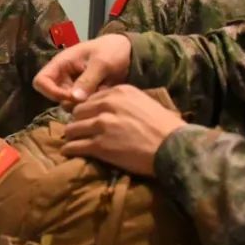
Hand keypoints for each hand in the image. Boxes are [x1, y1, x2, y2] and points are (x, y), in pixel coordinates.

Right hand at [33, 34, 132, 107]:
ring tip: (101, 93)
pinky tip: (104, 95)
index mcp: (61, 63)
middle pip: (54, 96)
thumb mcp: (102, 62)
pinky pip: (82, 105)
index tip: (71, 96)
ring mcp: (73, 86)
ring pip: (69, 103)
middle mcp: (63, 76)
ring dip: (83, 103)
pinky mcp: (84, 94)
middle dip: (71, 101)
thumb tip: (74, 98)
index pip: (41, 81)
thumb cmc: (112, 50)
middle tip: (91, 98)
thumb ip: (88, 79)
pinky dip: (92, 104)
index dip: (51, 92)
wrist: (129, 52)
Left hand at [60, 85, 185, 176]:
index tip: (87, 118)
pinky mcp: (99, 145)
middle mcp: (107, 105)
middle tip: (79, 131)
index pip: (90, 98)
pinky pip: (74, 146)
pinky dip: (69, 150)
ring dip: (71, 136)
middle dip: (77, 122)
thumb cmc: (164, 126)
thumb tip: (105, 107)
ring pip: (72, 129)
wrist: (174, 147)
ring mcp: (102, 125)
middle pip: (78, 112)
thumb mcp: (143, 102)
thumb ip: (123, 101)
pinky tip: (69, 152)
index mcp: (118, 92)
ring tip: (73, 142)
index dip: (87, 110)